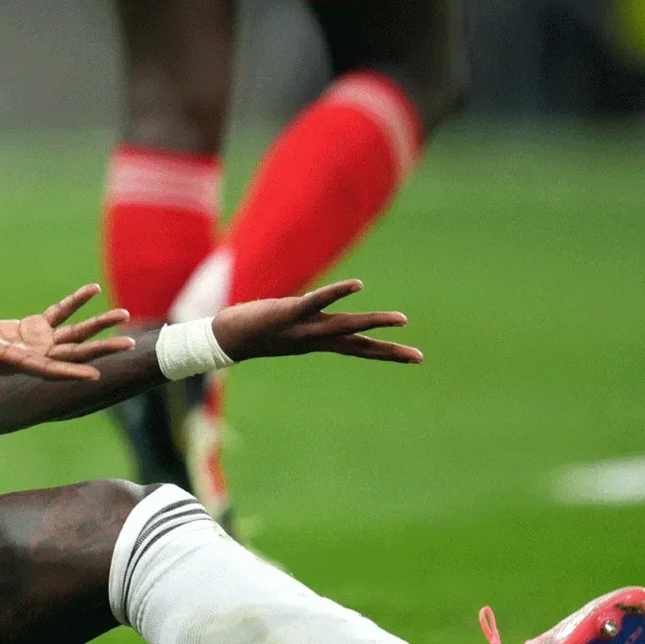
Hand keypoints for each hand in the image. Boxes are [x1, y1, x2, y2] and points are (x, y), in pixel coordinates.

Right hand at [0, 284, 133, 381]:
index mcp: (16, 363)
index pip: (48, 369)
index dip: (71, 372)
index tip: (94, 375)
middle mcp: (33, 356)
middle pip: (74, 353)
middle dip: (102, 349)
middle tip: (130, 345)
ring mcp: (36, 343)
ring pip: (74, 334)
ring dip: (99, 325)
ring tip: (124, 314)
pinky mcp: (32, 328)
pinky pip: (60, 313)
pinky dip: (75, 302)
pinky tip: (92, 290)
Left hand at [212, 280, 422, 363]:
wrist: (225, 338)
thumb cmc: (257, 331)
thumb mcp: (291, 331)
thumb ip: (310, 327)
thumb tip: (322, 323)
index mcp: (319, 342)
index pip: (359, 350)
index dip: (386, 353)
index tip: (414, 358)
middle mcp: (315, 339)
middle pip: (360, 345)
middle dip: (390, 351)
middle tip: (419, 356)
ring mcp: (303, 327)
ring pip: (345, 325)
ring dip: (374, 321)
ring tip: (402, 319)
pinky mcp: (289, 312)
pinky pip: (317, 301)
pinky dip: (337, 292)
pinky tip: (358, 285)